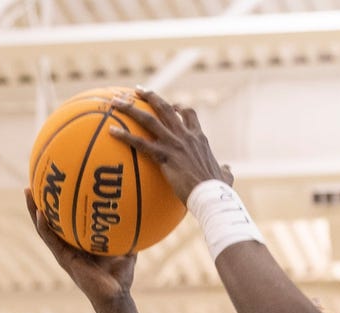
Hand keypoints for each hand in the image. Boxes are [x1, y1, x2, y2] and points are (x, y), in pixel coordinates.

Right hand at [25, 189, 135, 307]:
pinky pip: (49, 239)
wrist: (115, 296)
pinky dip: (43, 226)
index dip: (58, 204)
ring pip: (43, 227)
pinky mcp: (63, 259)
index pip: (65, 220)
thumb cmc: (120, 276)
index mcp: (79, 243)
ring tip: (28, 192)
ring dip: (33, 209)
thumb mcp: (126, 250)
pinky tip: (40, 213)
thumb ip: (129, 233)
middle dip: (40, 201)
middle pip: (49, 220)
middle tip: (34, 182)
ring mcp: (63, 252)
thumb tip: (141, 215)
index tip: (54, 184)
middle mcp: (67, 246)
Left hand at [108, 88, 232, 203]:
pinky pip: (141, 143)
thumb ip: (225, 170)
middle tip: (138, 90)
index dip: (178, 108)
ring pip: (148, 119)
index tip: (171, 106)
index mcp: (199, 139)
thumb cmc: (219, 190)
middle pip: (165, 108)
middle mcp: (186, 136)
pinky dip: (125, 136)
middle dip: (150, 96)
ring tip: (115, 102)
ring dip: (130, 108)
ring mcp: (174, 144)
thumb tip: (227, 169)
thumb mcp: (226, 176)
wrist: (212, 195)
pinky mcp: (165, 156)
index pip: (188, 115)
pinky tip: (112, 132)